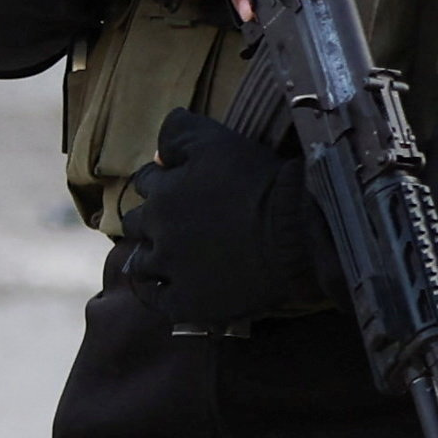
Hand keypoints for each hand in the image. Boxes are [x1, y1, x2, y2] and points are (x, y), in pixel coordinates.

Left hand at [111, 108, 324, 328]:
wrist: (299, 233)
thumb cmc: (263, 183)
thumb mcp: (221, 143)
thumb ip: (180, 134)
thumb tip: (156, 148)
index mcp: (162, 193)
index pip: (146, 182)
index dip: (164, 182)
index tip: (186, 189)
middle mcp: (157, 232)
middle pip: (138, 223)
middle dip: (155, 220)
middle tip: (183, 225)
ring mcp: (170, 270)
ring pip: (141, 264)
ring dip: (153, 258)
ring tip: (177, 258)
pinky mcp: (186, 303)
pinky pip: (159, 301)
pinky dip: (163, 293)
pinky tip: (179, 287)